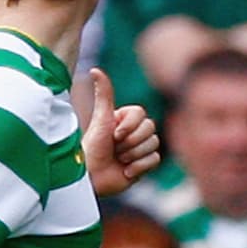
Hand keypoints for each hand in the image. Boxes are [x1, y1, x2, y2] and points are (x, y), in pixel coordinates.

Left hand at [83, 69, 160, 197]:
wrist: (91, 178)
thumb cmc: (92, 148)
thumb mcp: (100, 118)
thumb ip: (103, 94)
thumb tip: (94, 69)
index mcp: (125, 118)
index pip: (142, 114)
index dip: (129, 126)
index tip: (113, 135)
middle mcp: (134, 132)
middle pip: (150, 128)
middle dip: (130, 142)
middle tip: (115, 149)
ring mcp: (140, 148)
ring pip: (154, 144)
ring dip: (133, 155)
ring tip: (118, 160)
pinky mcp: (144, 164)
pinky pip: (155, 159)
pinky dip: (139, 167)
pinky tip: (125, 171)